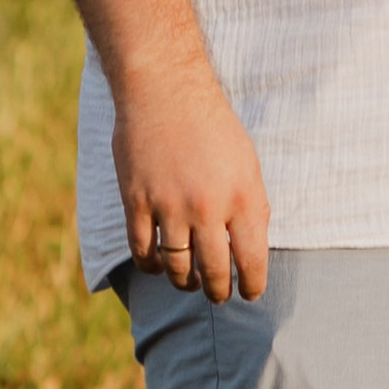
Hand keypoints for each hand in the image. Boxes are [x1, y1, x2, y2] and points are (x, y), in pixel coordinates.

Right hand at [112, 47, 271, 299]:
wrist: (166, 92)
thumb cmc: (213, 127)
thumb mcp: (247, 164)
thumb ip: (250, 206)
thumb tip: (249, 248)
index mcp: (243, 197)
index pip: (251, 259)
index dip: (251, 284)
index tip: (249, 293)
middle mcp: (208, 207)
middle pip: (213, 270)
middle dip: (217, 290)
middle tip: (218, 295)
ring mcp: (169, 206)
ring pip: (177, 266)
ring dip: (184, 282)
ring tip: (189, 283)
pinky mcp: (137, 202)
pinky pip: (142, 250)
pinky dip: (150, 265)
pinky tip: (158, 266)